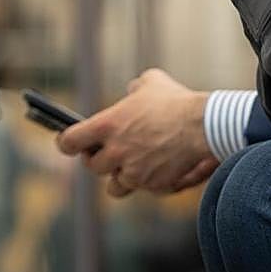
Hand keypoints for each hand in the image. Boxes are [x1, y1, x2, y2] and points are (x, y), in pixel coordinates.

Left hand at [57, 69, 216, 196]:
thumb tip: (132, 93)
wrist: (203, 126)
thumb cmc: (176, 101)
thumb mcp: (151, 82)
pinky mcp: (152, 186)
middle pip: (93, 167)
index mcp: (107, 126)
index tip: (69, 142)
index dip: (67, 143)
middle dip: (100, 159)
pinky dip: (148, 182)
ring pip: (115, 186)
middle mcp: (115, 153)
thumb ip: (134, 90)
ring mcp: (133, 173)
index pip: (70, 142)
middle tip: (110, 151)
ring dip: (120, 176)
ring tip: (133, 164)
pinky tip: (160, 167)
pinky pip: (143, 189)